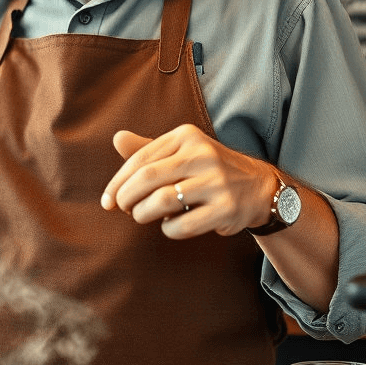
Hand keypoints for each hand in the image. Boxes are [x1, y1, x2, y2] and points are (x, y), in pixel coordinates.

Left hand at [100, 124, 275, 237]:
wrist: (258, 187)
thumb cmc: (207, 170)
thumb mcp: (181, 151)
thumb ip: (148, 149)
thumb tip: (116, 138)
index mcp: (187, 136)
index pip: (140, 159)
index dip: (117, 182)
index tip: (107, 201)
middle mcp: (203, 154)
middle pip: (147, 179)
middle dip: (126, 198)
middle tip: (123, 210)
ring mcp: (217, 182)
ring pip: (161, 202)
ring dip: (143, 214)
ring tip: (143, 216)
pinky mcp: (226, 208)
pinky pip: (181, 225)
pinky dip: (168, 229)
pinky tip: (170, 224)